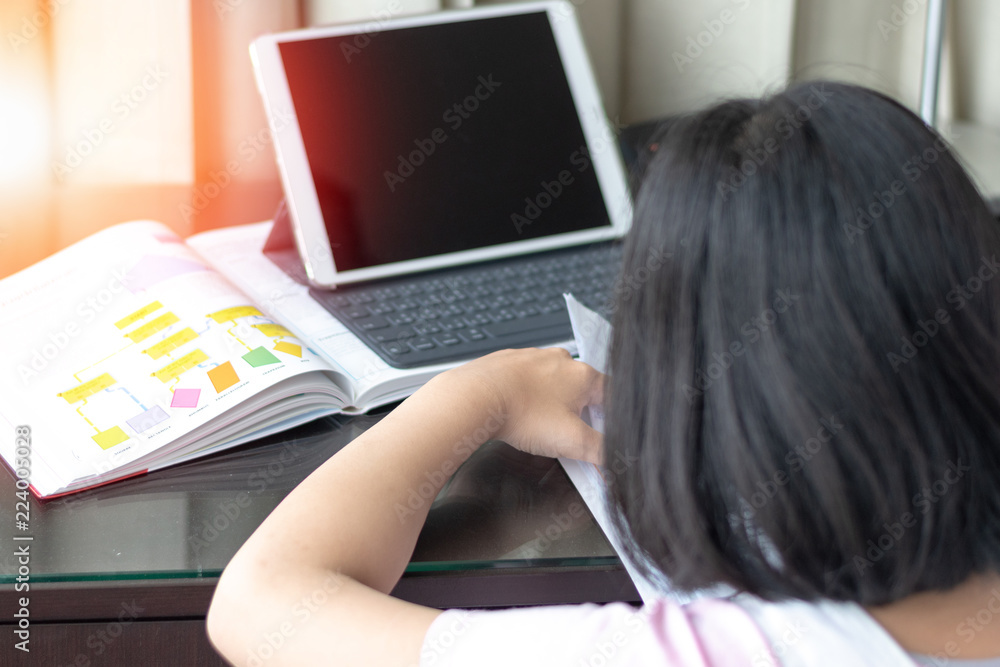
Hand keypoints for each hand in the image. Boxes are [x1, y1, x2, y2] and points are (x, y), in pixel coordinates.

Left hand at [437, 347, 604, 463]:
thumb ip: (600, 451)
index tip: (606, 432)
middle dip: (579, 412)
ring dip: (552, 401)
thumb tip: (615, 458)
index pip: (612, 394)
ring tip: (540, 423)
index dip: (612, 417)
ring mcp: (533, 357)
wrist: (475, 397)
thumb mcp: (571, 441)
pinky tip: (519, 410)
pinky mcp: (509, 361)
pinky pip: (526, 378)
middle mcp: (560, 360)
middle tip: (569, 433)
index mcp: (583, 375)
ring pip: (553, 381)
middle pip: (582, 388)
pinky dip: (527, 393)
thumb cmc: (521, 413)